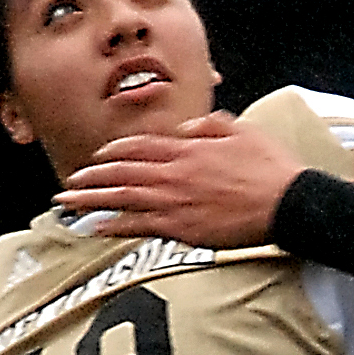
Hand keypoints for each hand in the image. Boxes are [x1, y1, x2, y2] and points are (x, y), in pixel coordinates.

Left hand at [62, 114, 303, 245]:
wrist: (287, 202)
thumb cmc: (271, 169)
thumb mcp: (243, 132)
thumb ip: (210, 126)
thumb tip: (187, 128)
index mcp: (188, 148)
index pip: (141, 146)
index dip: (115, 151)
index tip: (98, 157)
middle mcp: (175, 172)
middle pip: (122, 171)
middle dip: (91, 177)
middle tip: (69, 184)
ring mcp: (175, 200)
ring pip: (121, 197)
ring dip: (91, 200)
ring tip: (66, 203)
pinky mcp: (181, 227)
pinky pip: (138, 225)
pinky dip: (113, 225)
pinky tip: (93, 228)